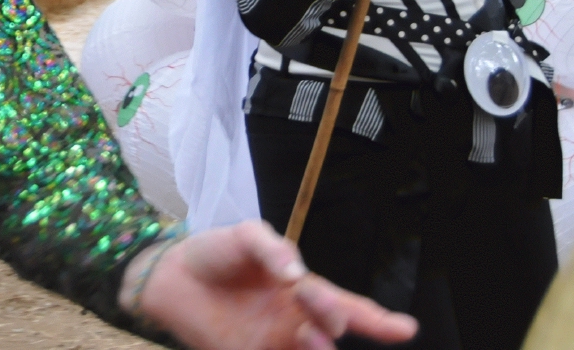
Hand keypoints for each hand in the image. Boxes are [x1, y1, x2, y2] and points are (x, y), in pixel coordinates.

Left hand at [130, 223, 416, 349]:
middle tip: (322, 309)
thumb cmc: (215, 253)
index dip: (377, 319)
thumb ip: (270, 247)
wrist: (169, 277)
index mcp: (301, 290)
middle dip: (331, 317)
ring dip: (318, 348)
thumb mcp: (243, 236)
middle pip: (328, 326)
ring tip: (312, 339)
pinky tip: (301, 348)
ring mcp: (272, 344)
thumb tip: (294, 271)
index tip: (404, 328)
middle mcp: (294, 322)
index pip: (345, 305)